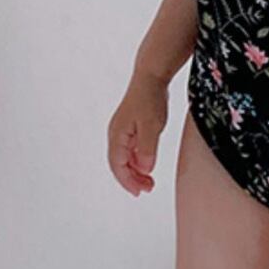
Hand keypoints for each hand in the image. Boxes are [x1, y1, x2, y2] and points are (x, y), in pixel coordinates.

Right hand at [107, 71, 169, 196]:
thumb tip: (144, 169)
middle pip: (119, 164)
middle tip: (147, 189)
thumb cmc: (150, 98)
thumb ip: (147, 149)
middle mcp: (116, 134)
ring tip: (149, 181)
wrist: (151, 77)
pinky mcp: (130, 128)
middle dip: (131, 179)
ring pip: (124, 158)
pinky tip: (147, 165)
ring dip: (135, 172)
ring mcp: (122, 131)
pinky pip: (130, 150)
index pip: (118, 165)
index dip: (127, 181)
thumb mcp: (152, 126)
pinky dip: (137, 161)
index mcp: (117, 135)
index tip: (139, 192)